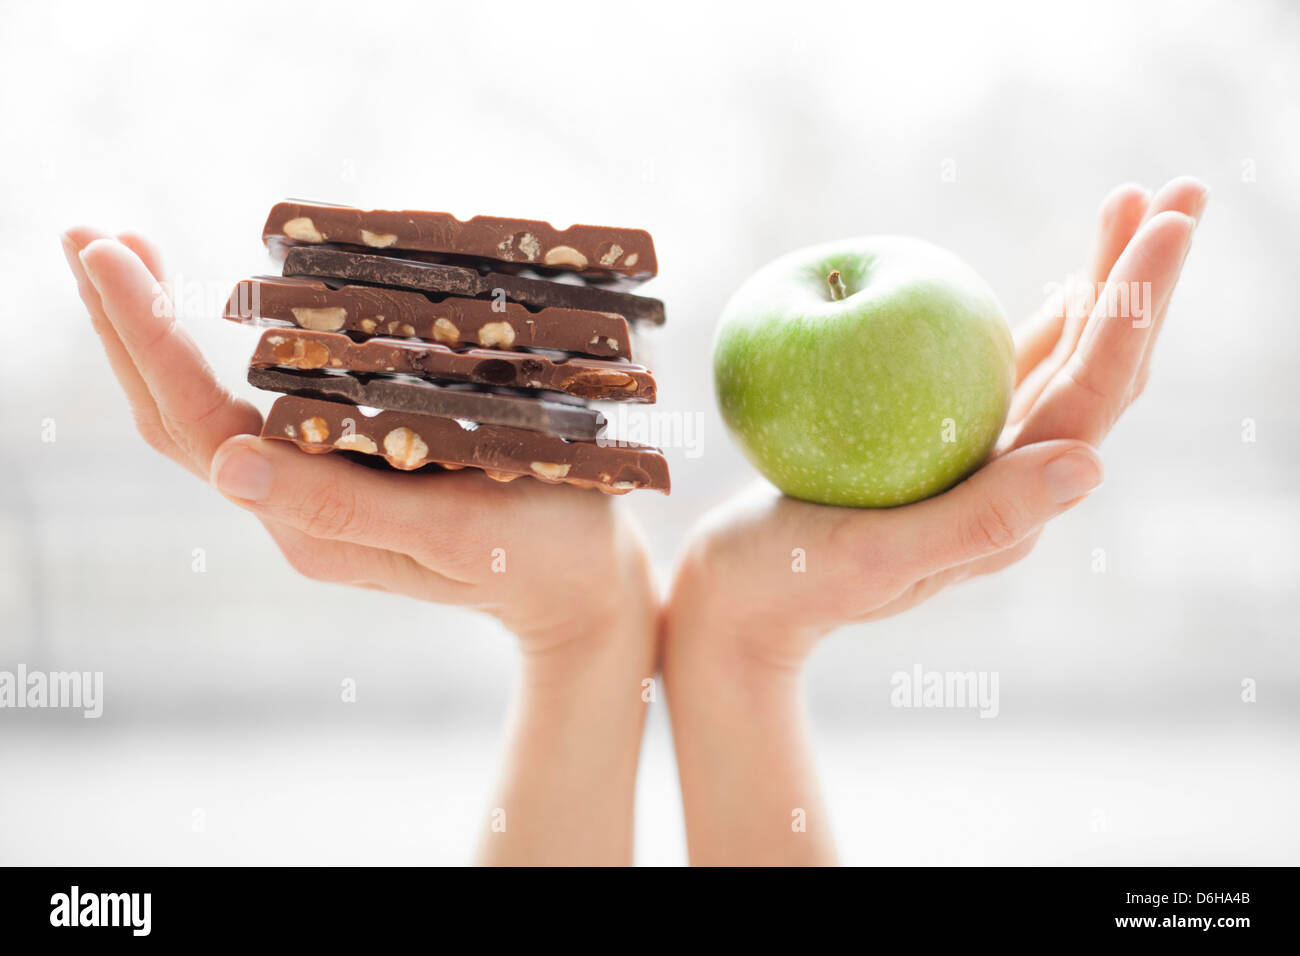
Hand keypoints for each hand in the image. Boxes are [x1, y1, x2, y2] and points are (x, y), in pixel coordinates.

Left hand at [64, 228, 659, 863]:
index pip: (198, 423)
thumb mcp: (455, 534)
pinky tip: (227, 311)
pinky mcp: (350, 473)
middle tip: (88, 234)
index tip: (107, 251)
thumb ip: (344, 508)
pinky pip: (262, 410)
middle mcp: (299, 507)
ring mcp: (320, 490)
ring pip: (210, 411)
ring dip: (159, 336)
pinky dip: (220, 353)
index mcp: (311, 523)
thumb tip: (223, 465)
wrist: (584, 593)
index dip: (146, 337)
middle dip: (126, 325)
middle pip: (179, 415)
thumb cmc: (539, 558)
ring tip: (130, 257)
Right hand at [667, 177, 1207, 666]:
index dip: (1135, 306)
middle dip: (1145, 282)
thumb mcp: (872, 557)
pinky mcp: (947, 448)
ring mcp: (983, 462)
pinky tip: (1067, 286)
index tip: (1164, 220)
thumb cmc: (787, 578)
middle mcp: (1013, 481)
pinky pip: (1011, 375)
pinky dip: (1045, 324)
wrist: (741, 596)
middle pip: (1101, 370)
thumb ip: (977, 521)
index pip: (1093, 394)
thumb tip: (1092, 465)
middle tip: (1183, 190)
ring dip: (1106, 289)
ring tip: (1133, 208)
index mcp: (1011, 506)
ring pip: (1066, 364)